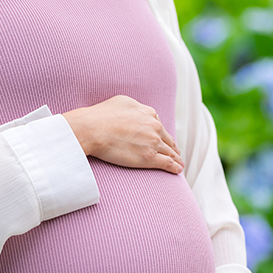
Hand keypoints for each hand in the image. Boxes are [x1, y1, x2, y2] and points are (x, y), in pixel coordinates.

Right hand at [62, 95, 184, 173]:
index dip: (163, 136)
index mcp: (150, 114)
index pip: (160, 127)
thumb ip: (136, 107)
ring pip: (170, 152)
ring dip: (176, 159)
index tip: (165, 141)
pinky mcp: (148, 158)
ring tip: (179, 165)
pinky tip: (177, 170)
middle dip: (173, 148)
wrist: (93, 129)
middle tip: (176, 155)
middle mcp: (154, 127)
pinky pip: (167, 163)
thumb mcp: (123, 102)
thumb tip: (140, 111)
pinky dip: (175, 167)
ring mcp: (153, 143)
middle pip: (168, 140)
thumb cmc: (101, 115)